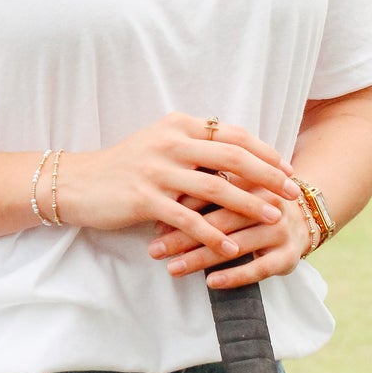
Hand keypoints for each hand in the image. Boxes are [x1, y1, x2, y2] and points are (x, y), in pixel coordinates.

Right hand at [54, 114, 299, 259]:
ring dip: (249, 204)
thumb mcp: (160, 144)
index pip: (232, 134)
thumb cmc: (125, 166)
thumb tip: (236, 157)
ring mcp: (157, 170)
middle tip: (292, 191)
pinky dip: (212, 234)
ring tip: (274, 218)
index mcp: (179, 125)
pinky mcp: (144, 198)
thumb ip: (194, 147)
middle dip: (268, 175)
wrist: (79, 182)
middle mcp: (171, 142)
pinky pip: (187, 219)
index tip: (287, 167)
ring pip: (215, 188)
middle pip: (232, 156)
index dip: (264, 151)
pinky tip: (231, 247)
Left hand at [149, 192, 306, 289]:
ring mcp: (280, 229)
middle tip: (154, 249)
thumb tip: (161, 203)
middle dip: (183, 235)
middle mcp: (268, 202)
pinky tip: (211, 283)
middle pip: (220, 220)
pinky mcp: (288, 256)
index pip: (212, 191)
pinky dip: (234, 276)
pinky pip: (259, 268)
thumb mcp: (238, 187)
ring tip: (173, 268)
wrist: (307, 215)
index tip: (154, 221)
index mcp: (252, 179)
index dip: (181, 206)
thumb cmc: (256, 201)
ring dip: (201, 258)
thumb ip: (206, 188)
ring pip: (235, 245)